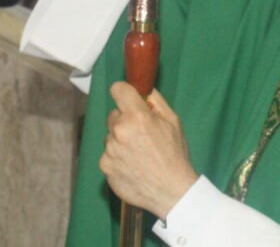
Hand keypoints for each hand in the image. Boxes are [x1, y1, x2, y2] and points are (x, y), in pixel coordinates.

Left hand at [100, 83, 198, 220]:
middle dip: (125, 121)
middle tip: (140, 135)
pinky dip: (117, 158)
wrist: (172, 191)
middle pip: (114, 115)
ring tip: (138, 154)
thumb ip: (156, 101)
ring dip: (120, 141)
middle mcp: (119, 130)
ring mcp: (109, 150)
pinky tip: (132, 166)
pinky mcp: (105, 167)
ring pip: (110, 137)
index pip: (117, 89)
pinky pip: (108, 155)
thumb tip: (144, 89)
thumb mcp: (173, 121)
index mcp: (136, 116)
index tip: (128, 99)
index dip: (124, 93)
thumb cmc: (175, 155)